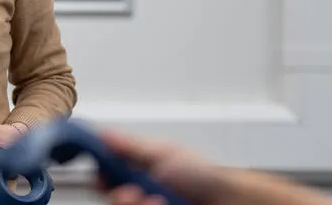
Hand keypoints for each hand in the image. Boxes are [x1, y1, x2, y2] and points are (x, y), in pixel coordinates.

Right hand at [97, 129, 228, 204]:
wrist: (232, 201)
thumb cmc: (206, 175)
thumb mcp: (164, 152)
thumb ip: (130, 146)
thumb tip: (102, 134)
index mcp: (140, 168)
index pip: (107, 171)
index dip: (100, 173)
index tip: (99, 174)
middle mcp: (142, 189)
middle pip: (111, 196)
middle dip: (117, 195)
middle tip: (129, 192)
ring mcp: (148, 204)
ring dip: (132, 204)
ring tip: (154, 201)